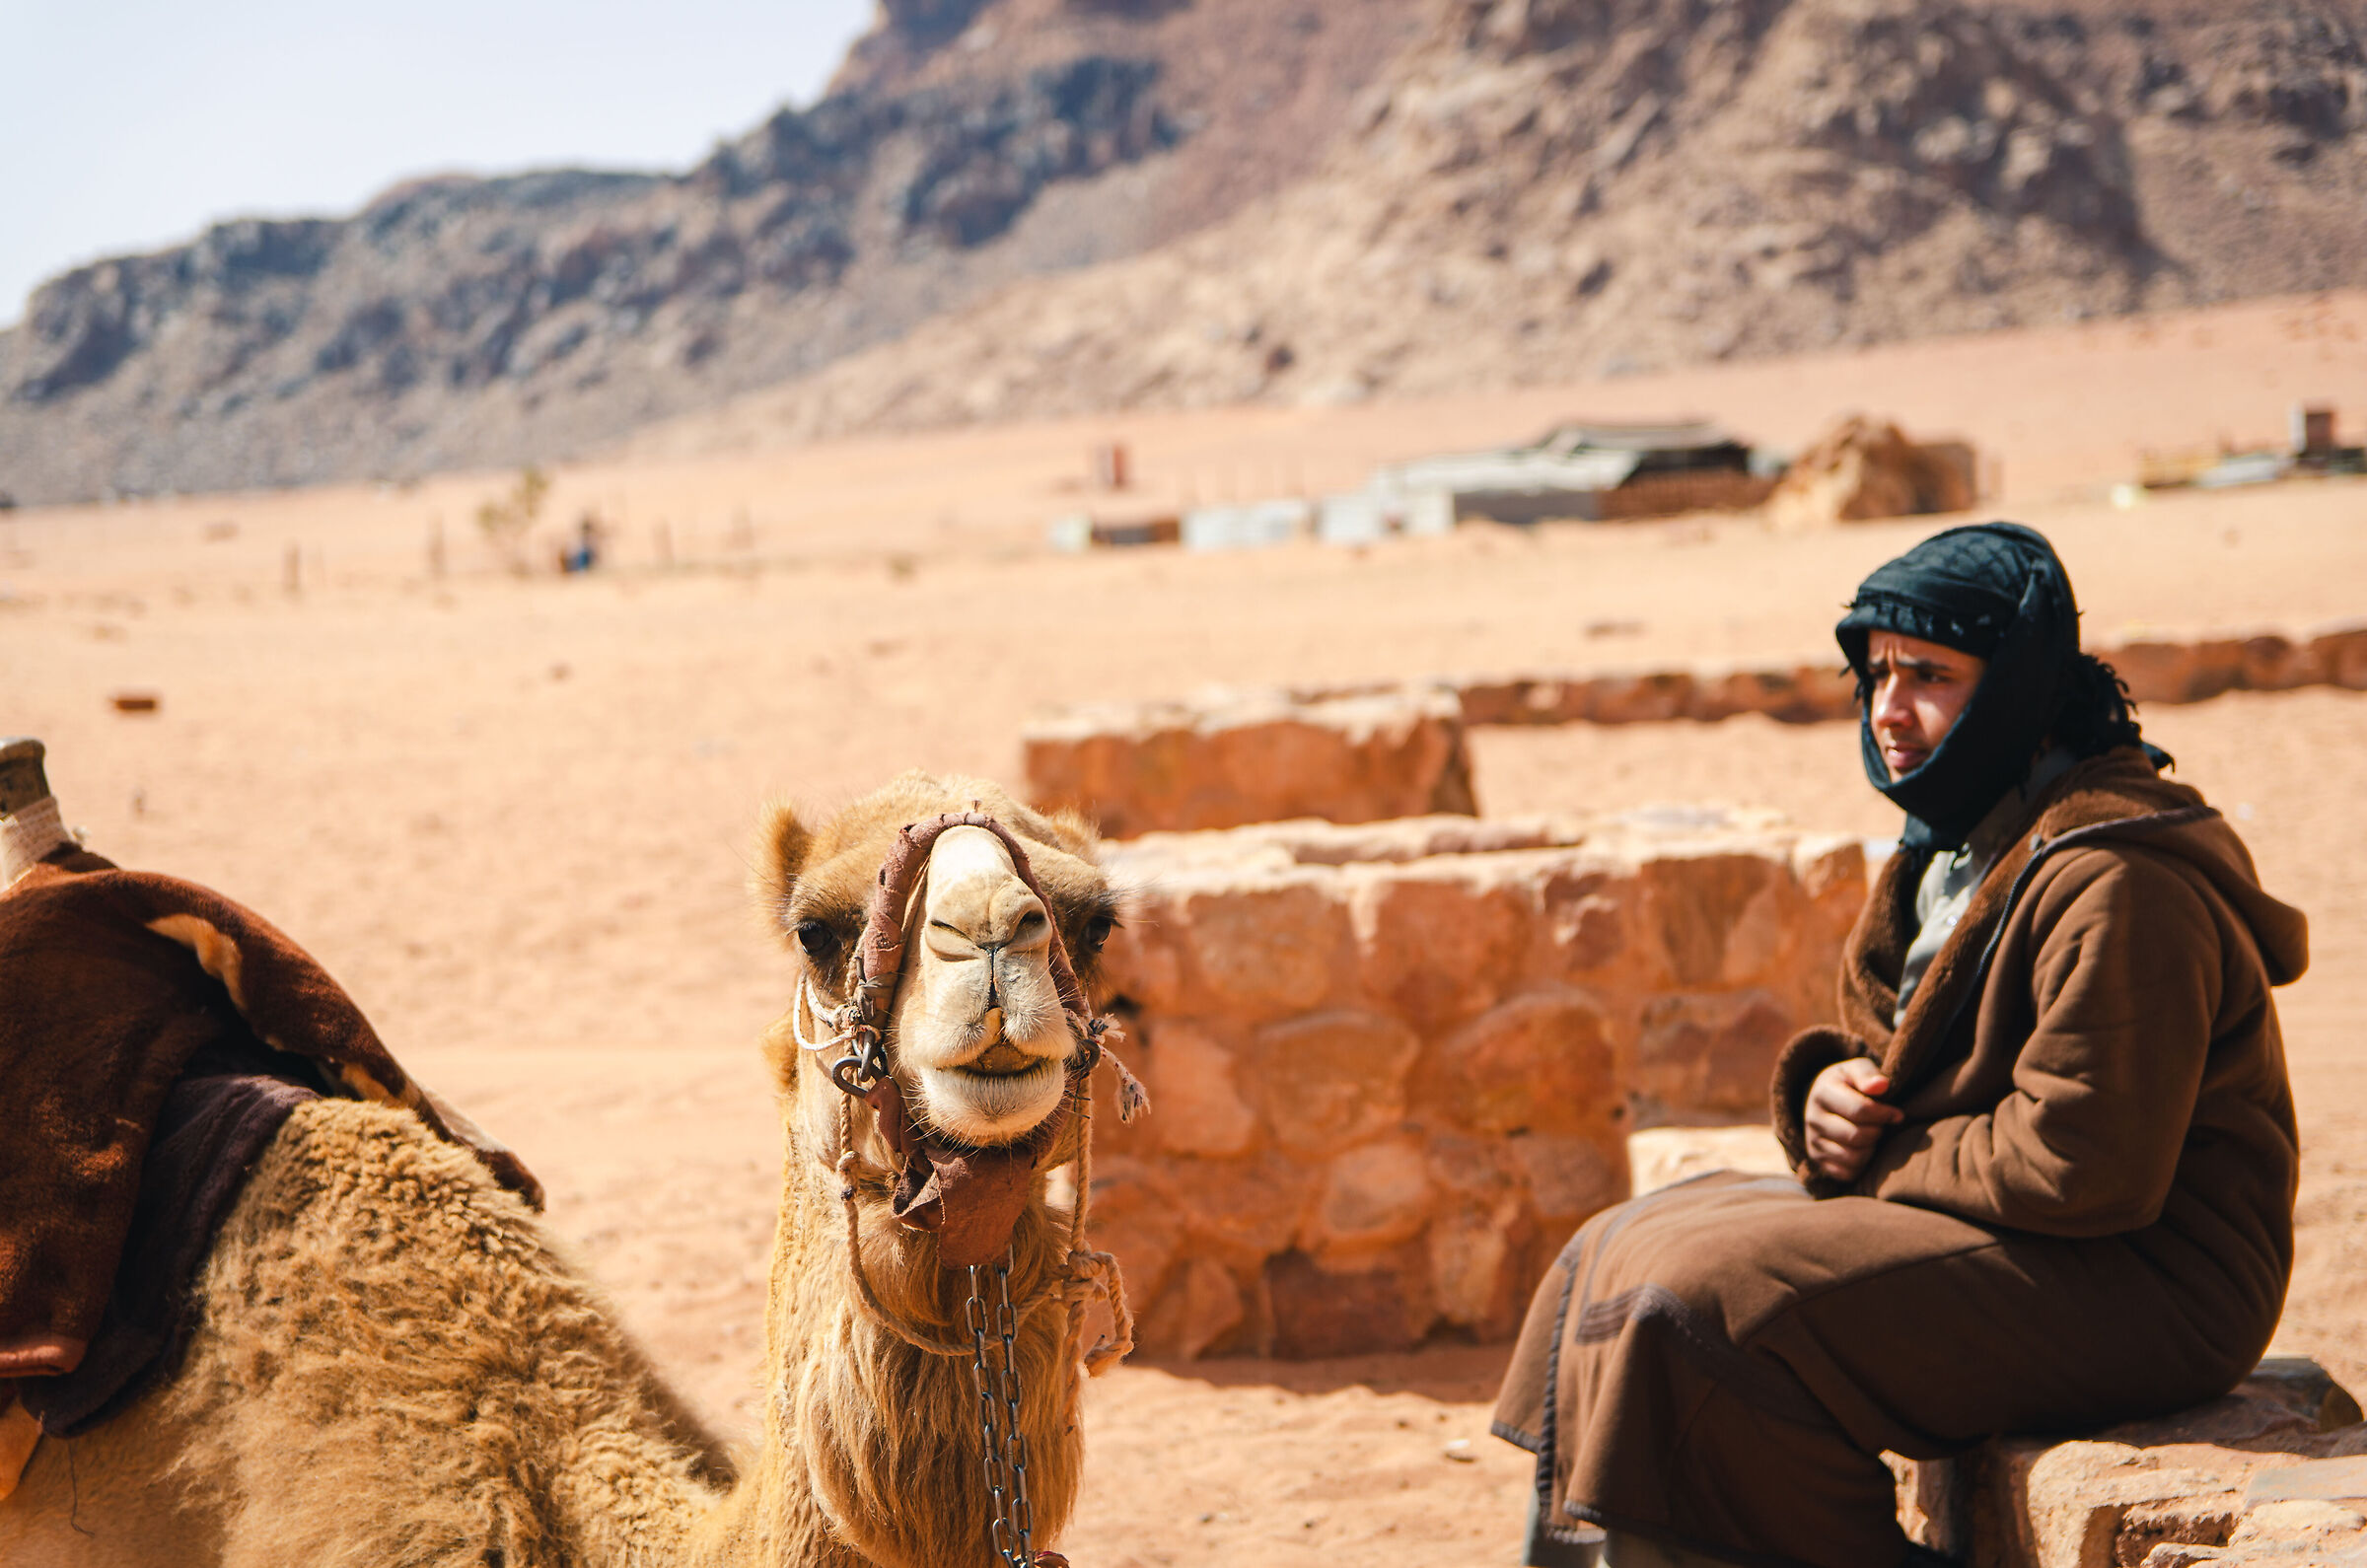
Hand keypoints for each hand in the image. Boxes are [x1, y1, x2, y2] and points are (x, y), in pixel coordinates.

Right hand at [1803, 1058, 1904, 1183]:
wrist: (1824, 1099)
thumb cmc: (1849, 1084)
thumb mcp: (1857, 1069)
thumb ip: (1868, 1075)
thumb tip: (1881, 1085)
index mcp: (1823, 1093)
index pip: (1859, 1110)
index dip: (1884, 1114)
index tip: (1897, 1114)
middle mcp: (1812, 1118)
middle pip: (1856, 1136)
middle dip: (1877, 1131)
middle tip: (1881, 1125)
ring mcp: (1813, 1141)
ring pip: (1852, 1157)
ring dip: (1870, 1148)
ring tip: (1872, 1136)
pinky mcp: (1817, 1160)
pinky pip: (1846, 1173)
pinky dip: (1861, 1164)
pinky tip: (1863, 1149)